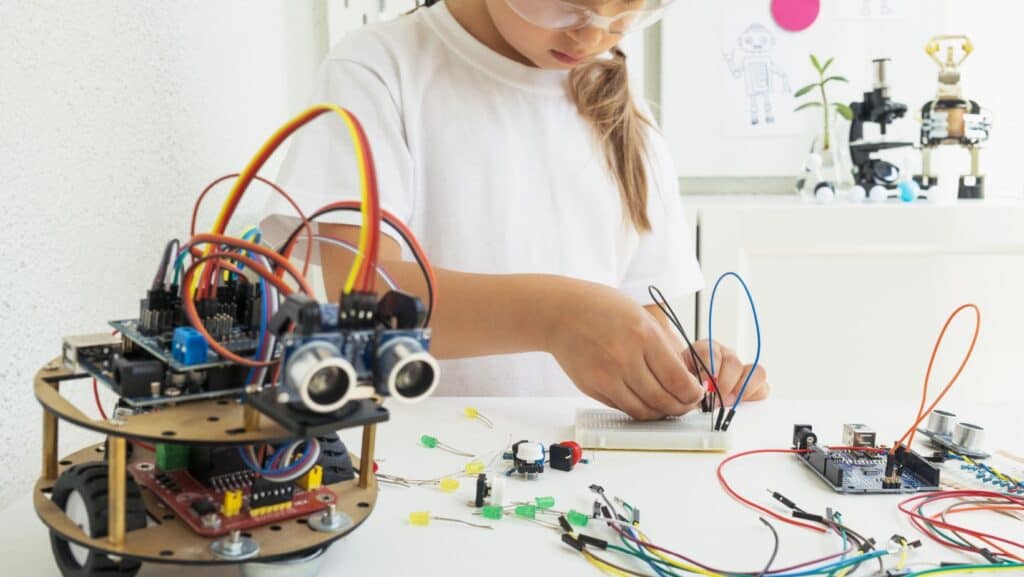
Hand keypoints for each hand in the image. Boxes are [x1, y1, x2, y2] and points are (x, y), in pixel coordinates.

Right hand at [543, 279, 703, 419]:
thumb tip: (687, 377)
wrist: (560, 313)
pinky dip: (639, 410)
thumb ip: (663, 347)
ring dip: (661, 413)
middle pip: (663, 399)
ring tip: (669, 406)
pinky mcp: (592, 388)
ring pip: (644, 410)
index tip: (697, 392)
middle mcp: (624, 359)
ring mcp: (606, 376)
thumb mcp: (642, 316)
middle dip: (682, 406)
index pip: (678, 380)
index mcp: (643, 336)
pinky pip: (623, 408)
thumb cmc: (602, 309)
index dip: (693, 393)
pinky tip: (646, 403)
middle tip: (687, 404)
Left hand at [683, 340, 768, 405]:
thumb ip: (686, 383)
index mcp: (704, 349)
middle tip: (713, 400)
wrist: (688, 393)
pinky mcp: (752, 384)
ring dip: (742, 390)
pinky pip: (763, 387)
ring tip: (728, 402)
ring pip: (755, 372)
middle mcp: (725, 355)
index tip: (704, 385)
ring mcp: (741, 369)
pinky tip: (738, 403)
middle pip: (734, 363)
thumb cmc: (684, 387)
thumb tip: (702, 391)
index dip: (708, 369)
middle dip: (724, 385)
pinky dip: (753, 396)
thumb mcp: (678, 382)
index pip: (709, 350)